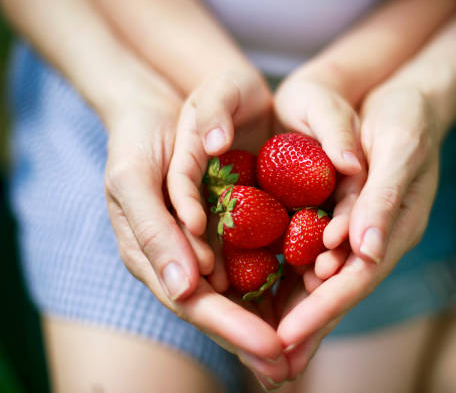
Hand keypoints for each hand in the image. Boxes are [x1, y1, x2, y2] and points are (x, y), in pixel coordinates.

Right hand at [103, 78, 288, 388]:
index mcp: (153, 257)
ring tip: (300, 354)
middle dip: (254, 339)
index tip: (272, 347)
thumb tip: (183, 289)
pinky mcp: (235, 225)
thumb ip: (153, 230)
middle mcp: (185, 259)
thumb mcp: (134, 179)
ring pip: (242, 293)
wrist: (162, 103)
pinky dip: (279, 284)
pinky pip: (258, 260)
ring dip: (270, 322)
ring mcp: (210, 245)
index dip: (231, 328)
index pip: (194, 303)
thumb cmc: (140, 140)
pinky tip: (307, 299)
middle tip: (290, 369)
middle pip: (222, 308)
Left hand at [276, 86, 442, 376]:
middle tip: (269, 364)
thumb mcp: (400, 149)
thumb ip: (384, 199)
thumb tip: (365, 252)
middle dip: (305, 326)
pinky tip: (262, 295)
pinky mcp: (334, 214)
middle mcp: (374, 237)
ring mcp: (354, 228)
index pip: (357, 279)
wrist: (398, 94)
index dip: (323, 310)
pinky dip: (288, 276)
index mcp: (397, 228)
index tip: (287, 338)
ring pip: (321, 279)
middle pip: (336, 291)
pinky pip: (308, 252)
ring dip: (294, 311)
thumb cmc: (406, 117)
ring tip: (262, 345)